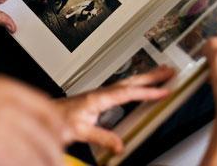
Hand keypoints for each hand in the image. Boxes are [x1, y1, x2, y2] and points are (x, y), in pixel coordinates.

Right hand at [0, 76, 65, 165]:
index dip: (57, 131)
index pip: (48, 112)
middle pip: (47, 140)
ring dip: (38, 164)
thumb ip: (5, 105)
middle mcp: (5, 108)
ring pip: (35, 158)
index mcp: (3, 89)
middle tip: (50, 161)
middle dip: (51, 155)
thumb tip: (28, 122)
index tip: (59, 140)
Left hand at [55, 66, 173, 153]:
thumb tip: (120, 144)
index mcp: (98, 98)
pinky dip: (135, 85)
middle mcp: (100, 93)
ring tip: (161, 73)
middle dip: (151, 76)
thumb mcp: (79, 131)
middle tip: (170, 71)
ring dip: (145, 77)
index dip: (147, 91)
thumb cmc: (58, 120)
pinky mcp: (99, 98)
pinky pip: (122, 88)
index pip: (128, 93)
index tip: (164, 90)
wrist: (46, 114)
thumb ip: (101, 137)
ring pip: (127, 82)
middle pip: (131, 81)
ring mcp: (100, 94)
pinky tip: (140, 87)